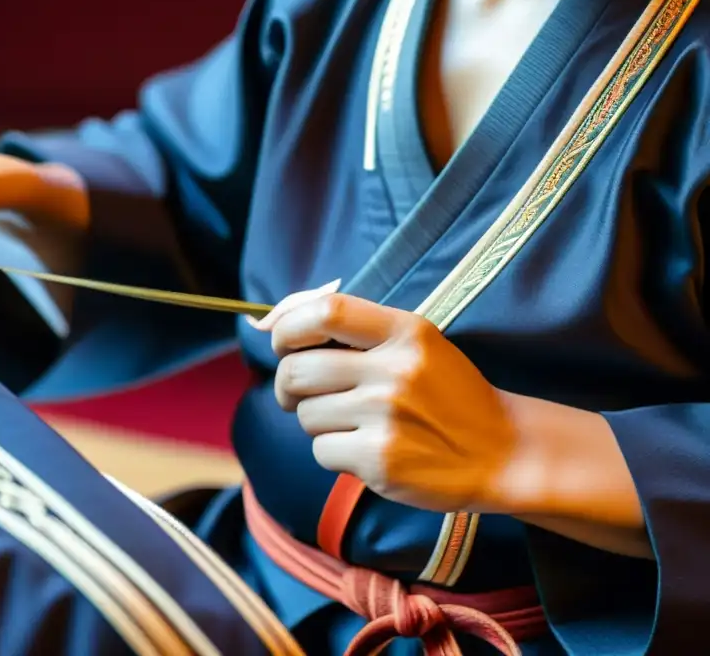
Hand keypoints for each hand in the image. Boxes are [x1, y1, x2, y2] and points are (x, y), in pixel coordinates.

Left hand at [254, 290, 520, 513]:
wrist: (504, 452)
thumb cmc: (447, 394)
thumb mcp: (415, 343)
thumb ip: (354, 329)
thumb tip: (269, 322)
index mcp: (404, 331)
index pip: (324, 311)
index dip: (287, 326)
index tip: (282, 343)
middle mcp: (394, 370)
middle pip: (297, 369)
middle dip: (287, 386)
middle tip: (302, 395)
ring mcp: (386, 416)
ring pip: (306, 415)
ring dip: (317, 423)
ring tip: (355, 424)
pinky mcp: (380, 460)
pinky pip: (321, 452)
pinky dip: (334, 454)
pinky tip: (368, 450)